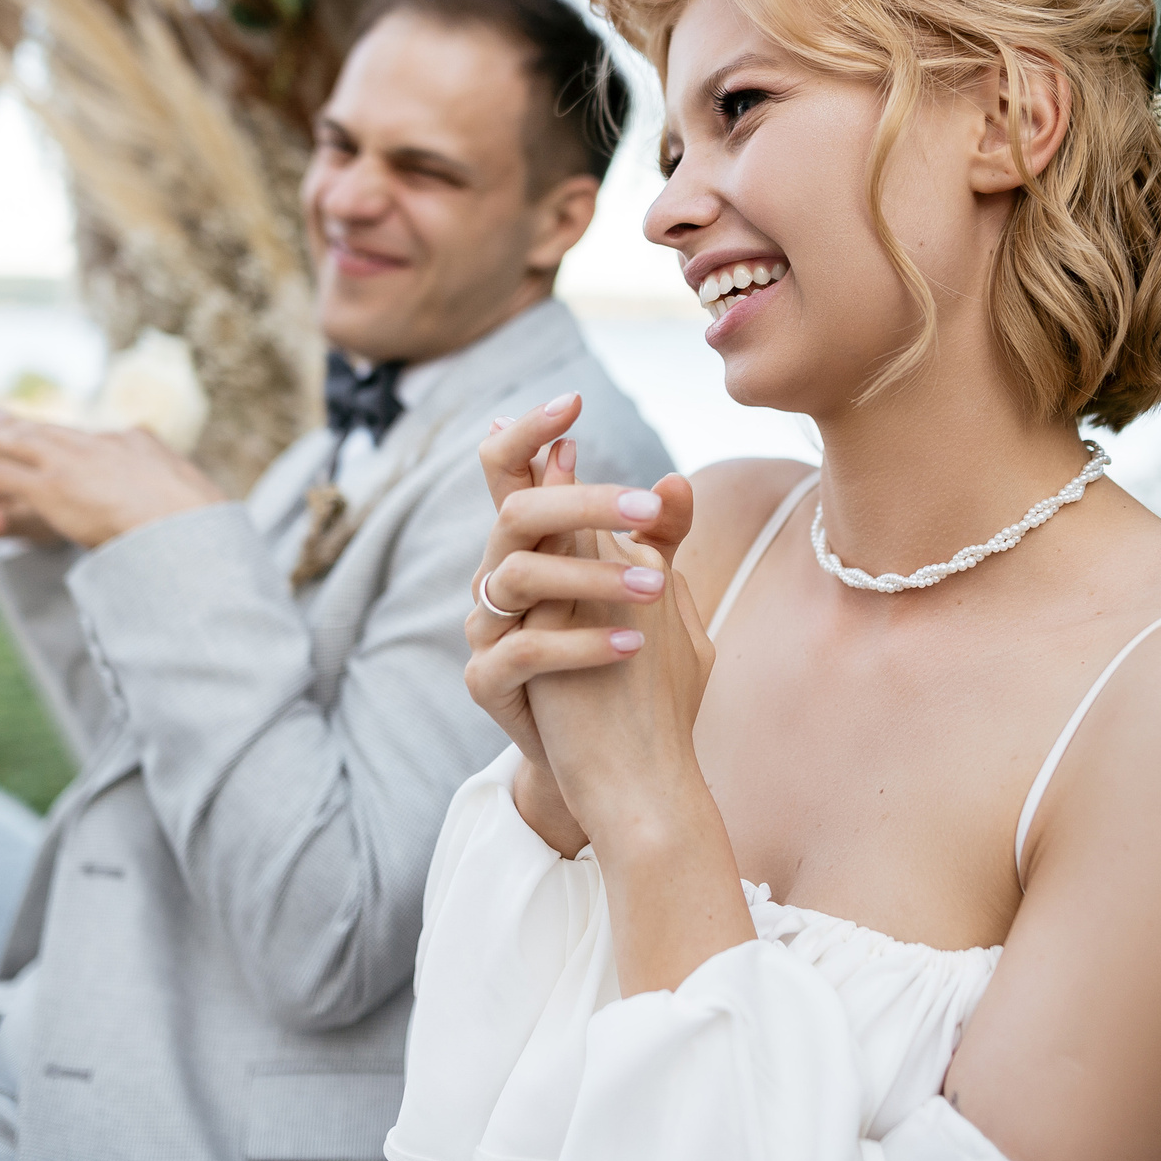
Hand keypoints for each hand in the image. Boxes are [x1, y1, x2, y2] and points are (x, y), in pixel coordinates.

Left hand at [0, 413, 224, 550]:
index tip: (59, 448)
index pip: (96, 444)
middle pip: (53, 433)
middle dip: (21, 427)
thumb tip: (183, 496)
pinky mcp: (51, 487)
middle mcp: (101, 444)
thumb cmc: (198, 521)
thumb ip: (175, 491)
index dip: (73, 448)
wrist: (187, 528)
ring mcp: (73, 463)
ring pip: (21, 445)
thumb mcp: (192, 497)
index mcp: (137, 444)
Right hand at [462, 395, 705, 848]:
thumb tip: (673, 480)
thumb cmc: (624, 662)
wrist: (604, 759)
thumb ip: (656, 540)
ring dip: (592, 576)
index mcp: (531, 545)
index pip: (510, 470)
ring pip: (516, 577)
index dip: (530, 432)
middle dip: (582, 501)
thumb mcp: (650, 595)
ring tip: (659, 588)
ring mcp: (486, 630)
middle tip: (651, 511)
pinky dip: (581, 644)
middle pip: (515, 513)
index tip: (573, 401)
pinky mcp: (488, 682)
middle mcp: (497, 579)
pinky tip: (634, 642)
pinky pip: (523, 652)